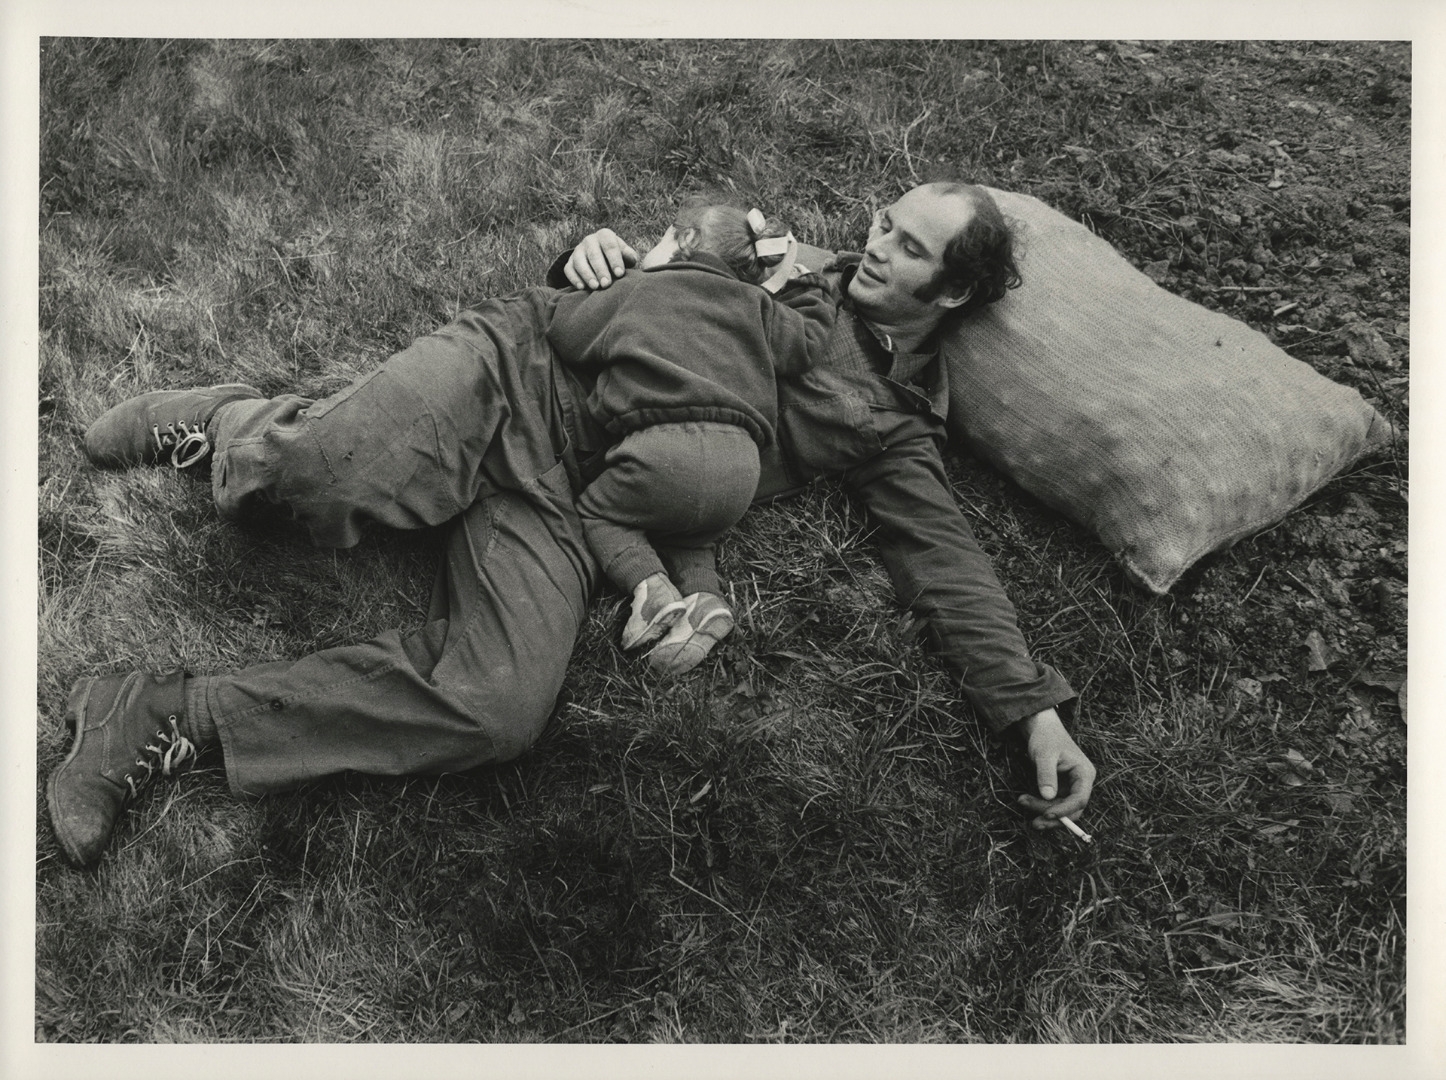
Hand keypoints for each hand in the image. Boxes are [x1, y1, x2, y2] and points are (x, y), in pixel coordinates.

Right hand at [564, 229, 638, 289]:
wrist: (601, 257)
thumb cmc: (616, 258)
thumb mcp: (625, 254)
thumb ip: (629, 256)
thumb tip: (631, 258)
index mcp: (605, 235)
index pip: (610, 246)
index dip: (615, 260)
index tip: (620, 274)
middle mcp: (589, 240)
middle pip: (594, 254)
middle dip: (600, 270)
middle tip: (607, 284)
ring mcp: (578, 251)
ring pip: (579, 261)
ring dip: (587, 275)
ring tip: (595, 287)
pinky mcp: (569, 262)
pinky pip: (568, 269)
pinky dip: (574, 278)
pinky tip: (581, 288)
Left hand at [1012, 707, 1095, 830]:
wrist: (1042, 730)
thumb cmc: (1046, 738)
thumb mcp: (1044, 754)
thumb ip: (1046, 775)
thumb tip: (1048, 797)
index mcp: (1084, 774)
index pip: (1079, 800)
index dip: (1064, 811)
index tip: (1046, 815)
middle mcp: (1081, 784)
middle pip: (1072, 809)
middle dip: (1053, 816)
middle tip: (1034, 821)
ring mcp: (1071, 788)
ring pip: (1061, 809)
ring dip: (1043, 811)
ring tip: (1022, 801)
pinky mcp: (1061, 790)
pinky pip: (1053, 804)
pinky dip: (1040, 805)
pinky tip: (1026, 801)